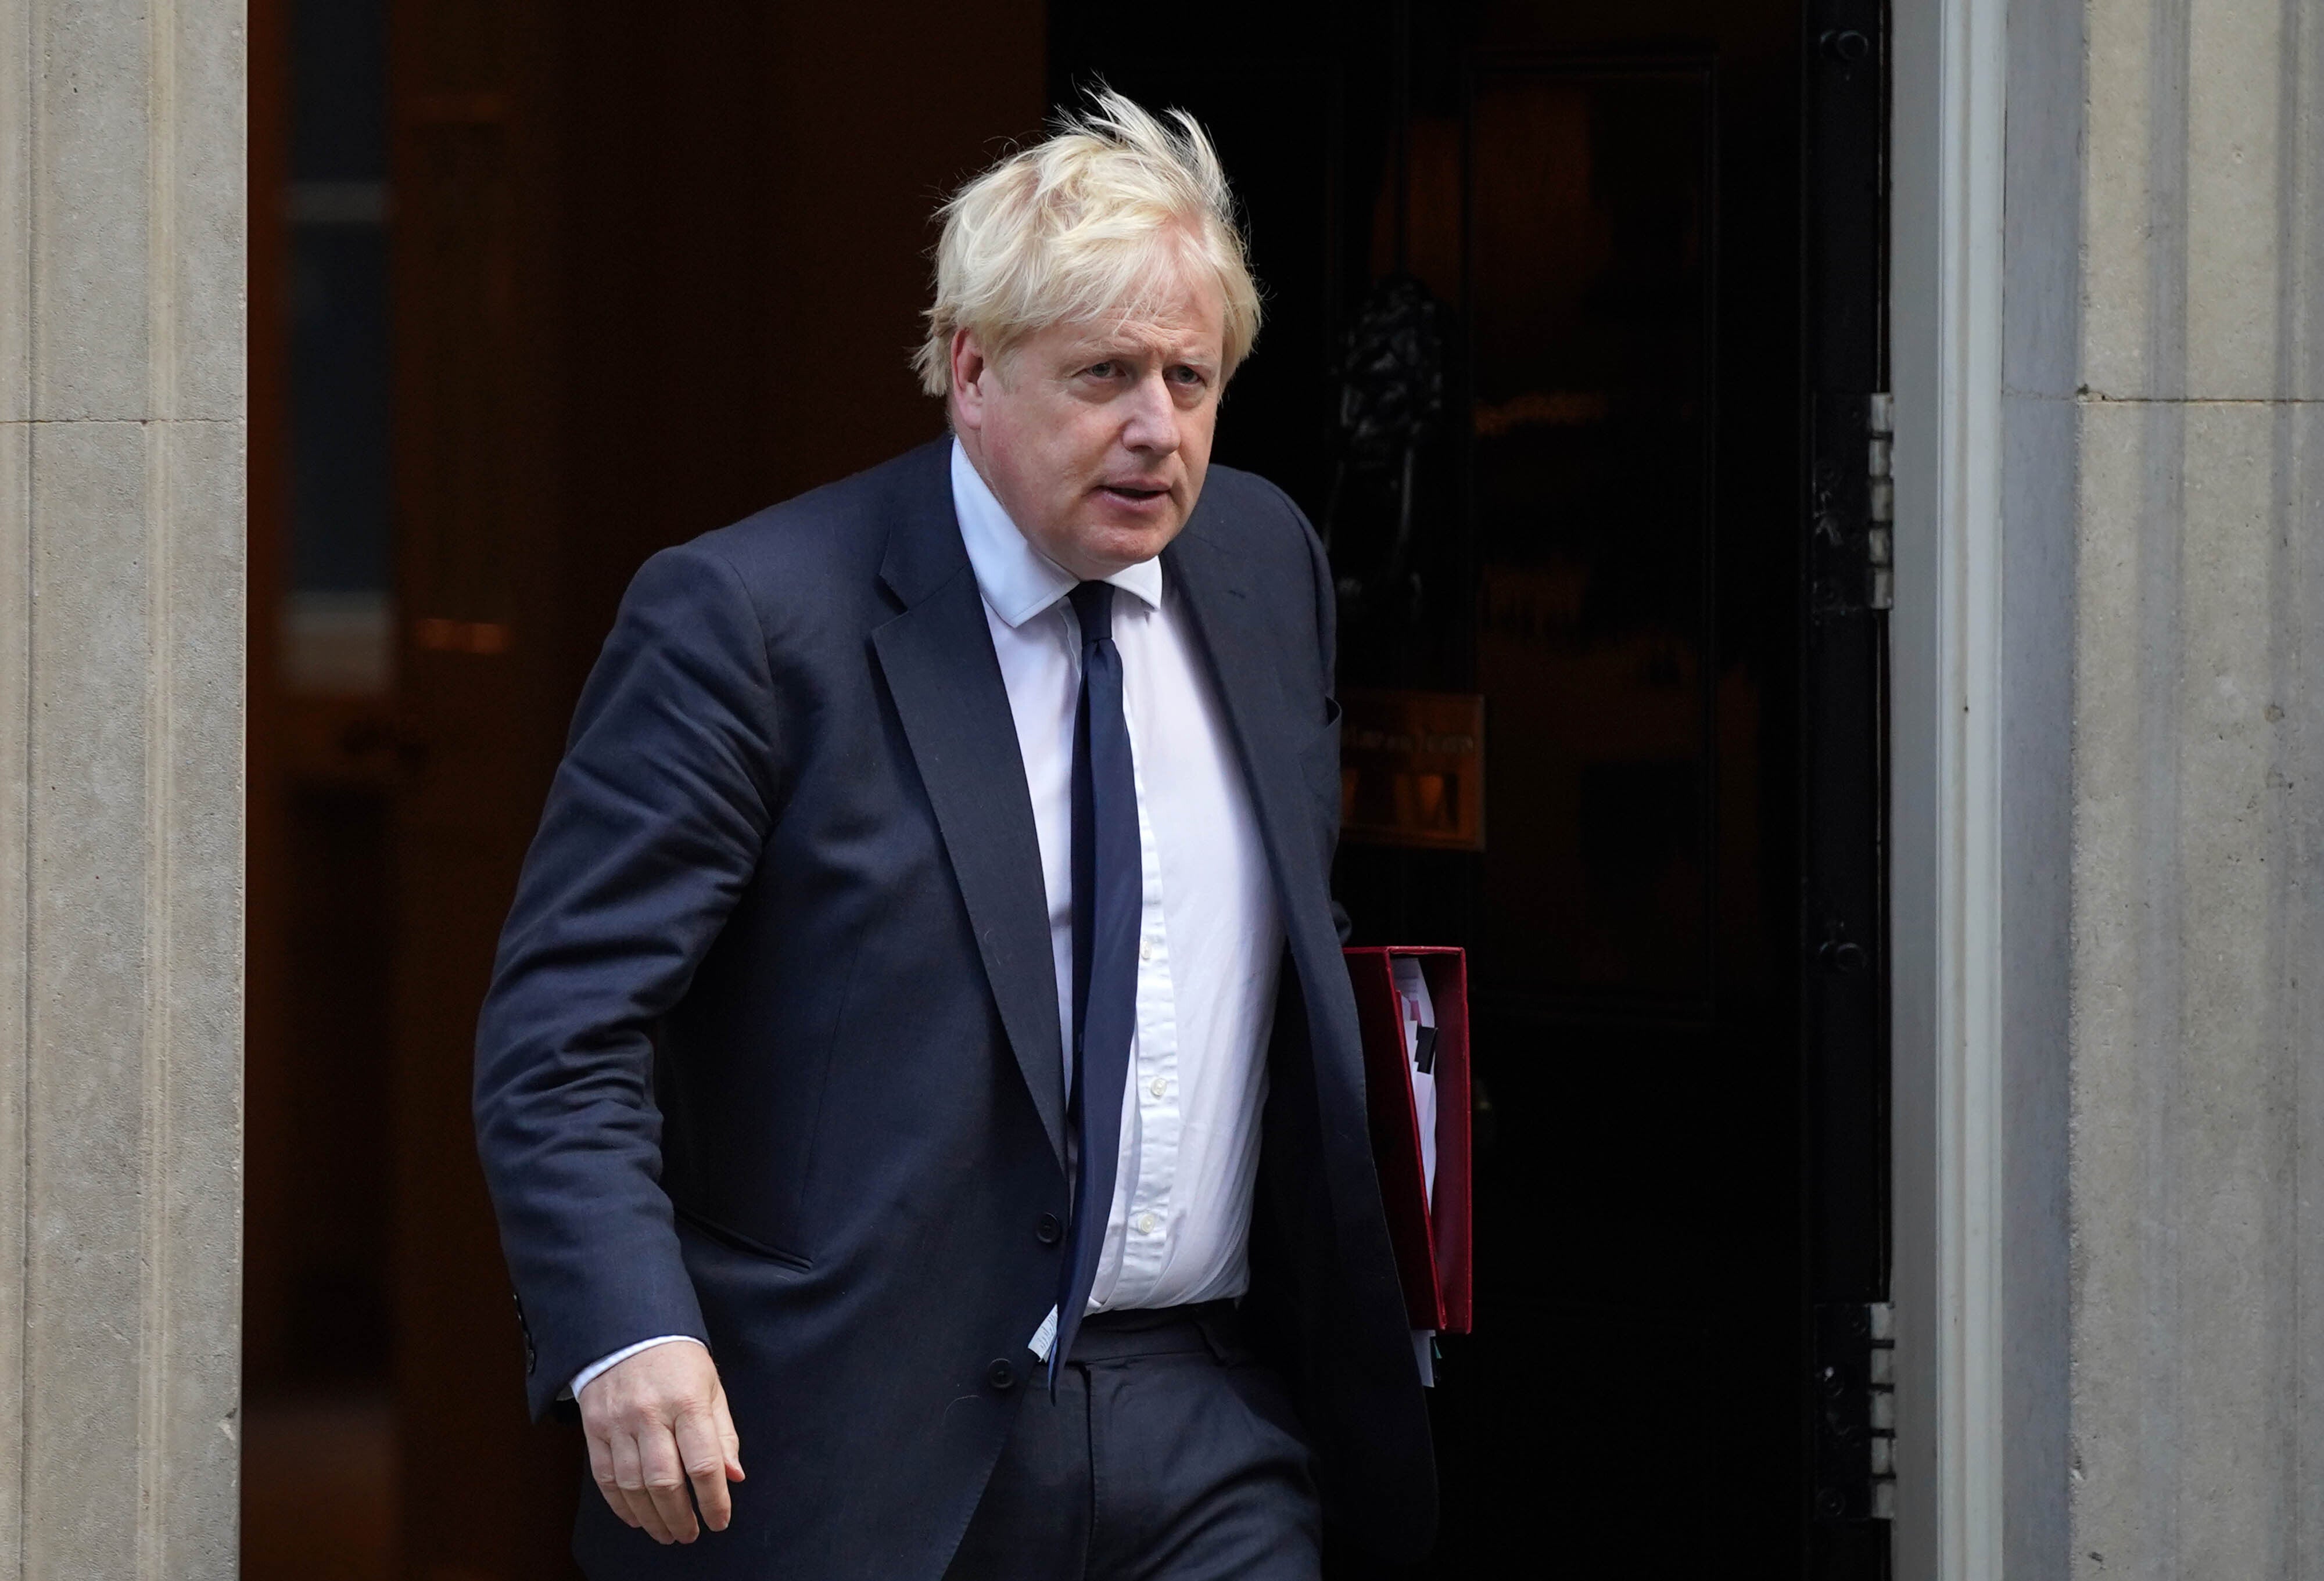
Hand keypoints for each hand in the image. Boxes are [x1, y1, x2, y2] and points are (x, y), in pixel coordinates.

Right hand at [577, 1341, 744, 1542]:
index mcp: (687, 1401)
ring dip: (652, 1517)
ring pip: (634, 1485)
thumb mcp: (711, 1387)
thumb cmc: (677, 1360)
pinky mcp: (594, 1429)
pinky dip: (621, 1505)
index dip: (714, 1499)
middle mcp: (650, 1414)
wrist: (627, 1329)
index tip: (720, 1521)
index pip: (703, 1462)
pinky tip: (637, 1518)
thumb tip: (734, 1477)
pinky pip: (605, 1478)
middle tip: (691, 1534)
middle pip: (666, 1481)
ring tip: (668, 1533)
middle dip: (681, 1517)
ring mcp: (618, 1423)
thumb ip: (723, 1434)